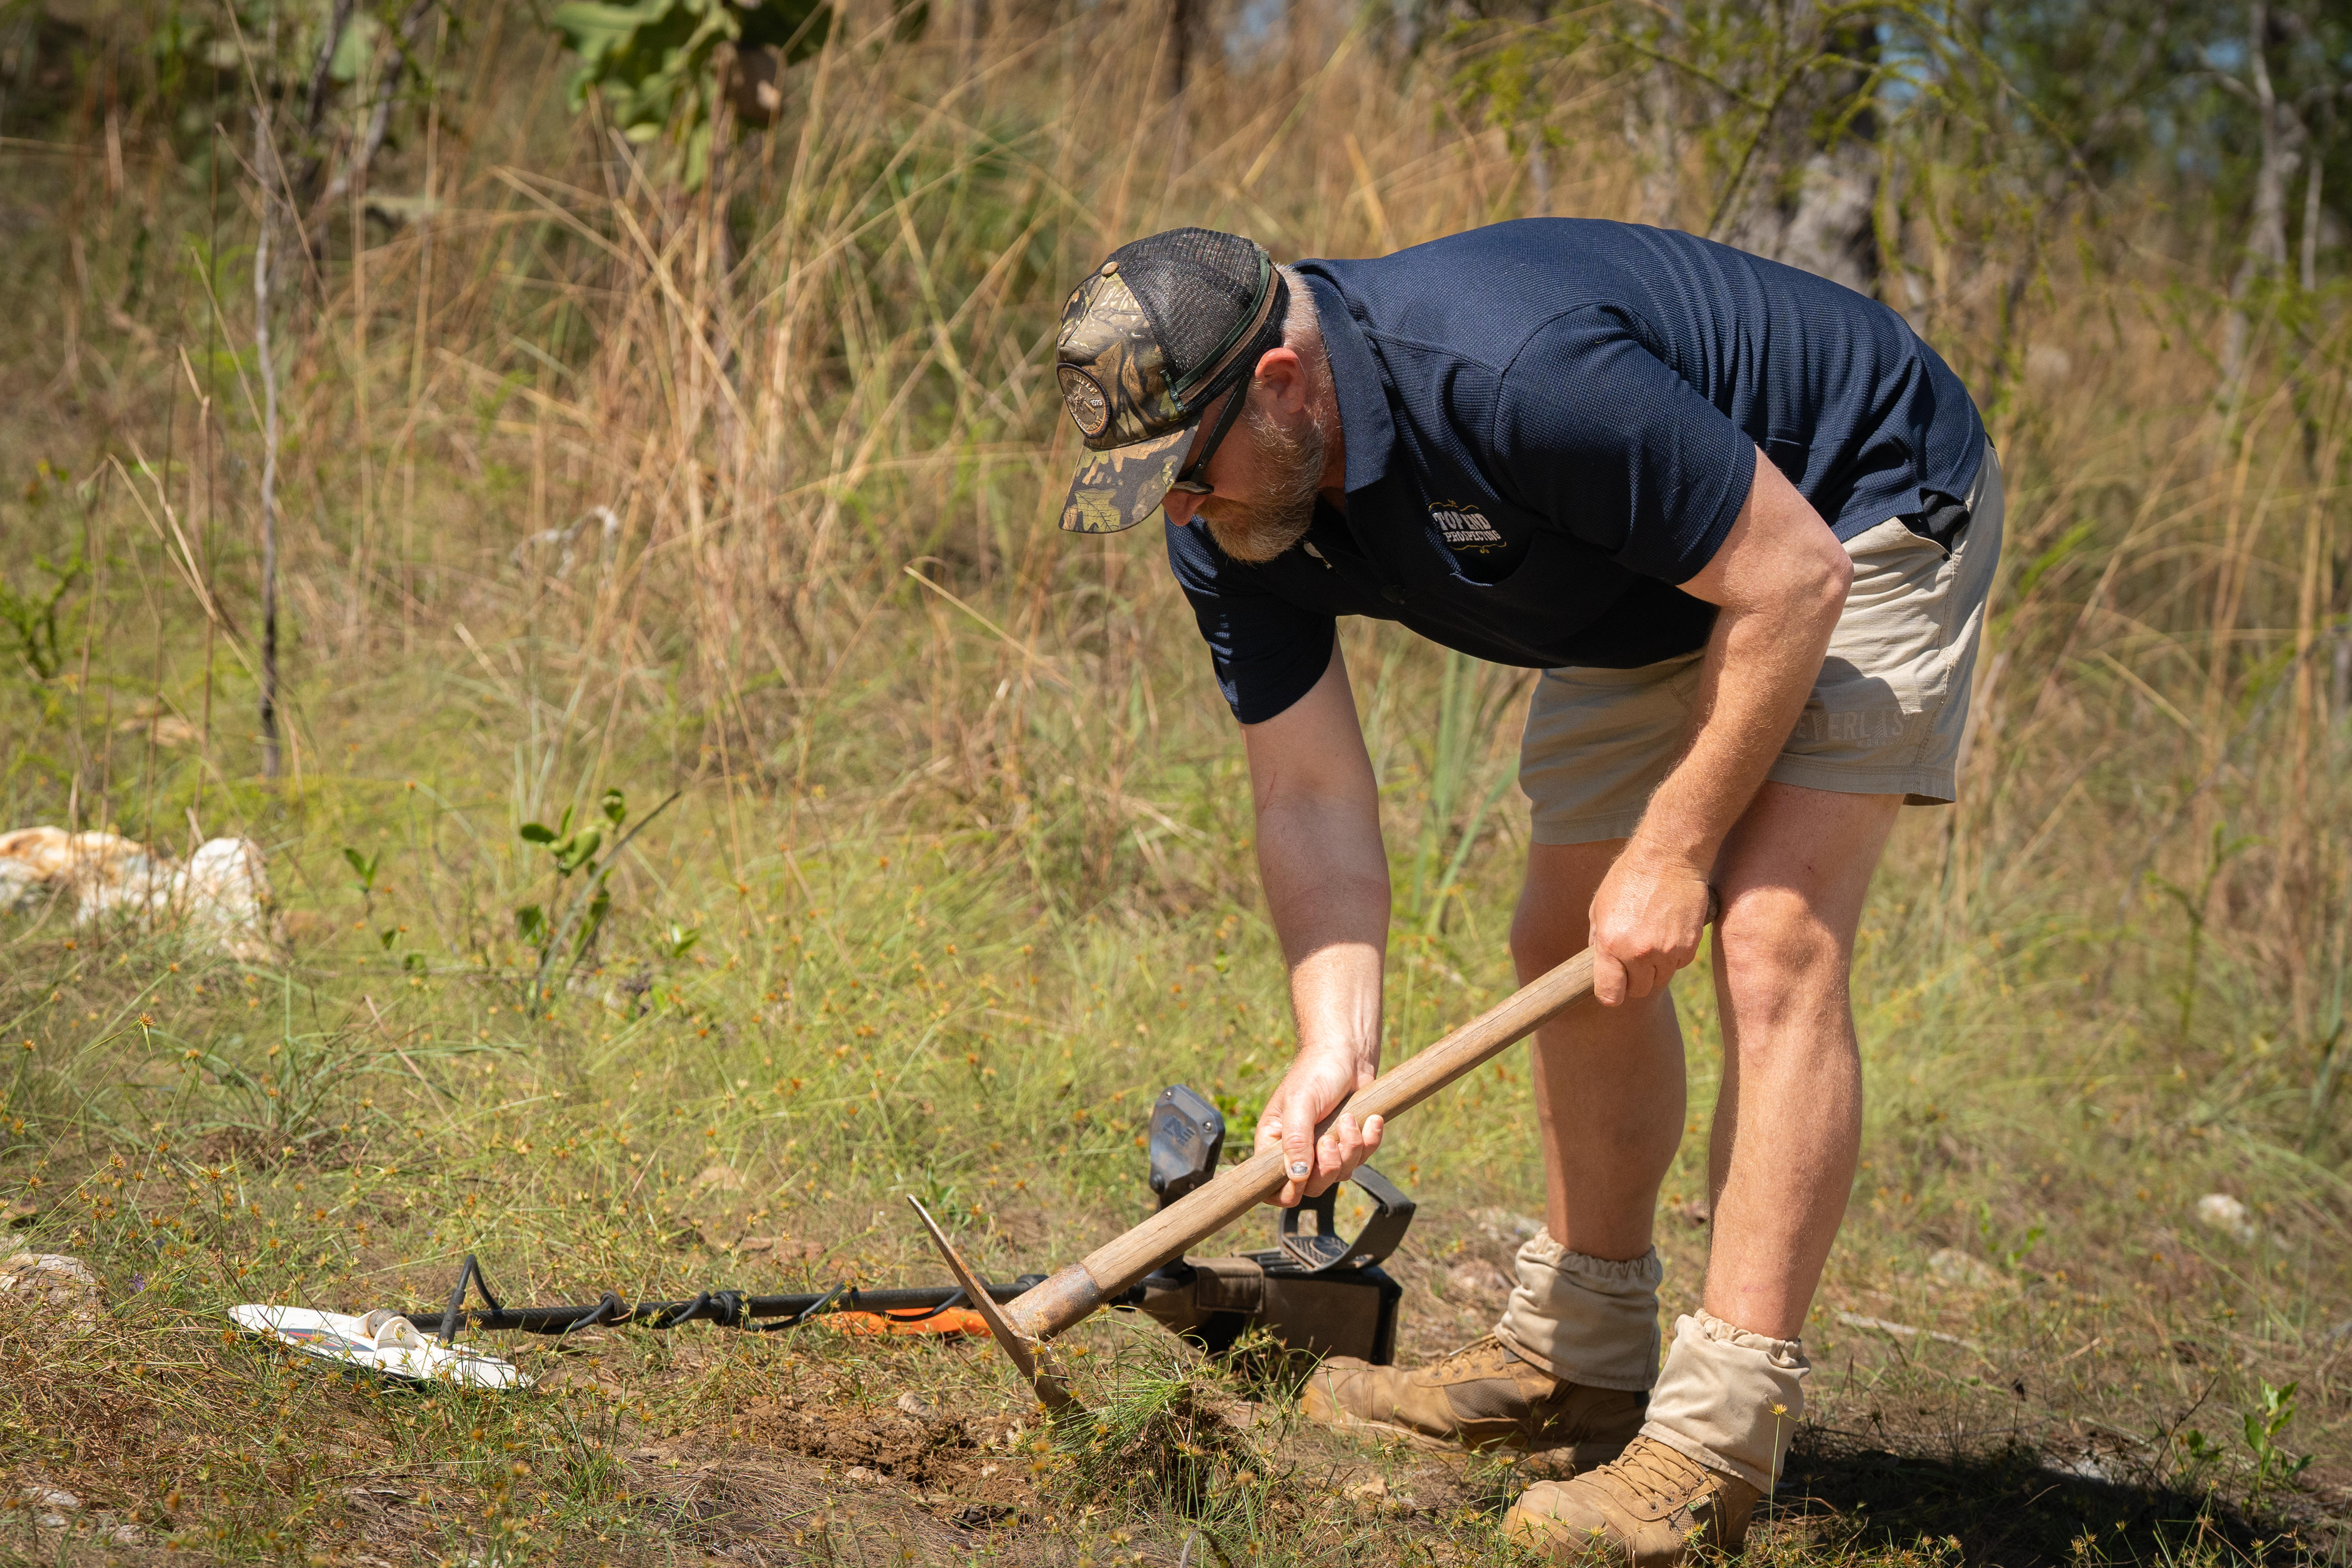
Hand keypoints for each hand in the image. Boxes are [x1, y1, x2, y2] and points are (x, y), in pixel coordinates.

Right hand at [1255, 1048, 1385, 1207]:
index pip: (1272, 1187)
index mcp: (1274, 1143)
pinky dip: (1369, 1140)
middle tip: (1329, 1141)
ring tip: (1349, 1119)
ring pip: (1340, 1174)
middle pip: (1311, 1187)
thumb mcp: (1300, 1103)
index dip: (1288, 1191)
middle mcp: (1298, 1150)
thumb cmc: (1316, 1072)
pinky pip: (1363, 1158)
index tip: (1304, 1173)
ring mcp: (1325, 1149)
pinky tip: (1370, 1121)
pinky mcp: (1349, 1143)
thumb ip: (1295, 1140)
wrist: (1349, 1053)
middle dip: (1327, 1167)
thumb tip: (1295, 1175)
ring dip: (1350, 1149)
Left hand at [1588, 843, 1714, 1006]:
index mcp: (1610, 944)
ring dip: (1655, 968)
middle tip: (1633, 960)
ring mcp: (1666, 951)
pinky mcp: (1689, 946)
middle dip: (1635, 980)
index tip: (1614, 987)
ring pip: (1661, 979)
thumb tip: (1599, 964)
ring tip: (1651, 938)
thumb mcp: (1599, 906)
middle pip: (1639, 990)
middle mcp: (1638, 953)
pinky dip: (1674, 955)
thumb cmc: (1629, 878)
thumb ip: (1598, 939)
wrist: (1668, 857)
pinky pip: (1679, 964)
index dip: (1612, 993)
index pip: (1610, 994)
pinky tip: (1669, 930)